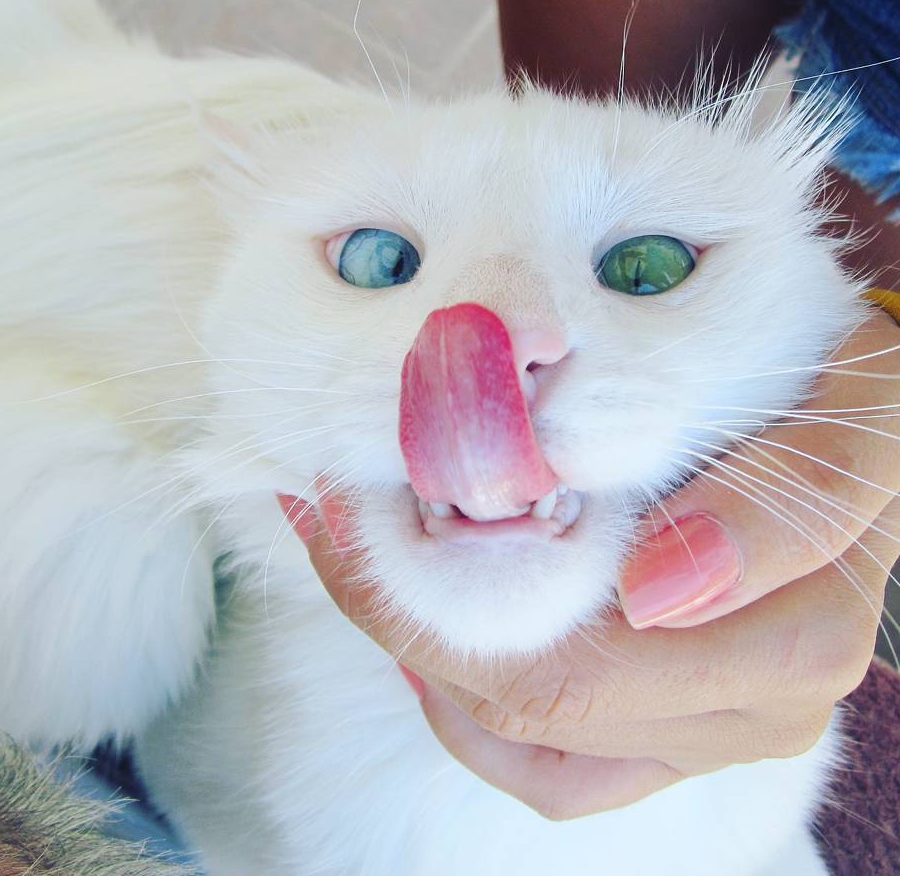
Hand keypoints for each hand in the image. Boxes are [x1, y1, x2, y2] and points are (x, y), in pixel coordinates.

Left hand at [281, 312, 899, 819]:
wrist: (855, 439)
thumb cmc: (843, 410)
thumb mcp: (846, 418)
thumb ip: (791, 493)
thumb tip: (656, 589)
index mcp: (794, 630)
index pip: (582, 645)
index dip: (439, 588)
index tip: (350, 503)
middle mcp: (749, 708)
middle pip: (535, 696)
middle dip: (406, 609)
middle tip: (328, 512)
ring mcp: (700, 735)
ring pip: (522, 733)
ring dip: (416, 643)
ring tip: (346, 548)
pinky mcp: (662, 741)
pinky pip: (545, 766)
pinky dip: (461, 703)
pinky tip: (415, 629)